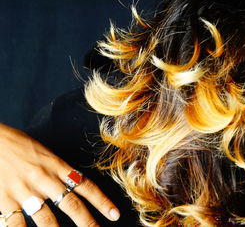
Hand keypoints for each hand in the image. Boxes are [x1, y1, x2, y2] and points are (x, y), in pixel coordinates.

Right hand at [0, 123, 119, 226]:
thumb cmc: (19, 145)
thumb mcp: (45, 154)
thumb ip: (59, 171)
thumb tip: (74, 184)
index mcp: (57, 166)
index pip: (86, 186)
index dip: (102, 202)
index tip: (114, 214)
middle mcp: (45, 179)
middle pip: (71, 204)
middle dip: (87, 222)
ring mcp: (25, 190)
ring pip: (47, 219)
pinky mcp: (4, 199)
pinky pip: (16, 223)